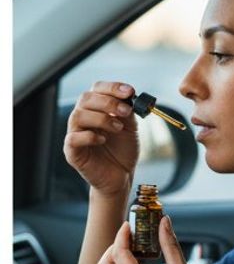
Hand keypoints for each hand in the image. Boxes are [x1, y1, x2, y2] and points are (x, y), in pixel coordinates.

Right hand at [64, 81, 140, 196]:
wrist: (121, 176)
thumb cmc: (122, 151)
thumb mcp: (130, 128)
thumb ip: (128, 112)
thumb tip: (129, 97)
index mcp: (96, 109)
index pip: (97, 89)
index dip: (112, 87)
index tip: (129, 91)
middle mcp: (83, 118)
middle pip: (85, 99)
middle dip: (108, 102)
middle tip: (126, 111)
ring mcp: (75, 134)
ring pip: (78, 116)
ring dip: (101, 118)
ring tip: (118, 128)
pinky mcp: (72, 152)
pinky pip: (73, 138)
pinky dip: (89, 136)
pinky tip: (103, 140)